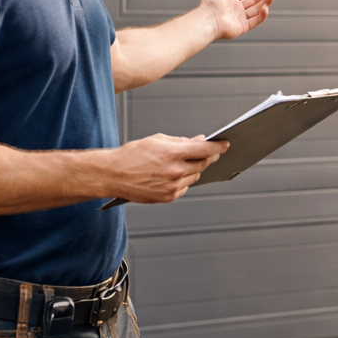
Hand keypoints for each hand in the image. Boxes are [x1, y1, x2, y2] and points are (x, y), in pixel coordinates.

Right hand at [105, 134, 228, 203]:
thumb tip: (199, 141)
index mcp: (173, 153)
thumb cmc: (132, 155)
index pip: (205, 150)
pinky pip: (184, 188)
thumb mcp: (157, 140)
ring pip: (195, 176)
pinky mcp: (168, 197)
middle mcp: (175, 171)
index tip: (225, 144)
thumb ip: (181, 141)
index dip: (218, 147)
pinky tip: (171, 175)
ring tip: (180, 163)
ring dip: (193, 168)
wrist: (112, 174)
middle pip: (203, 164)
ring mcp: (172, 186)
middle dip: (207, 157)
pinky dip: (183, 180)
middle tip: (207, 152)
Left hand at [200, 0, 275, 39]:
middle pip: (253, 0)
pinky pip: (255, 21)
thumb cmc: (210, 2)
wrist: (208, 19)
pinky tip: (266, 8)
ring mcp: (239, 18)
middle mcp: (235, 8)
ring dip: (265, 3)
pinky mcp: (242, 27)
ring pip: (256, 10)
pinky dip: (262, 15)